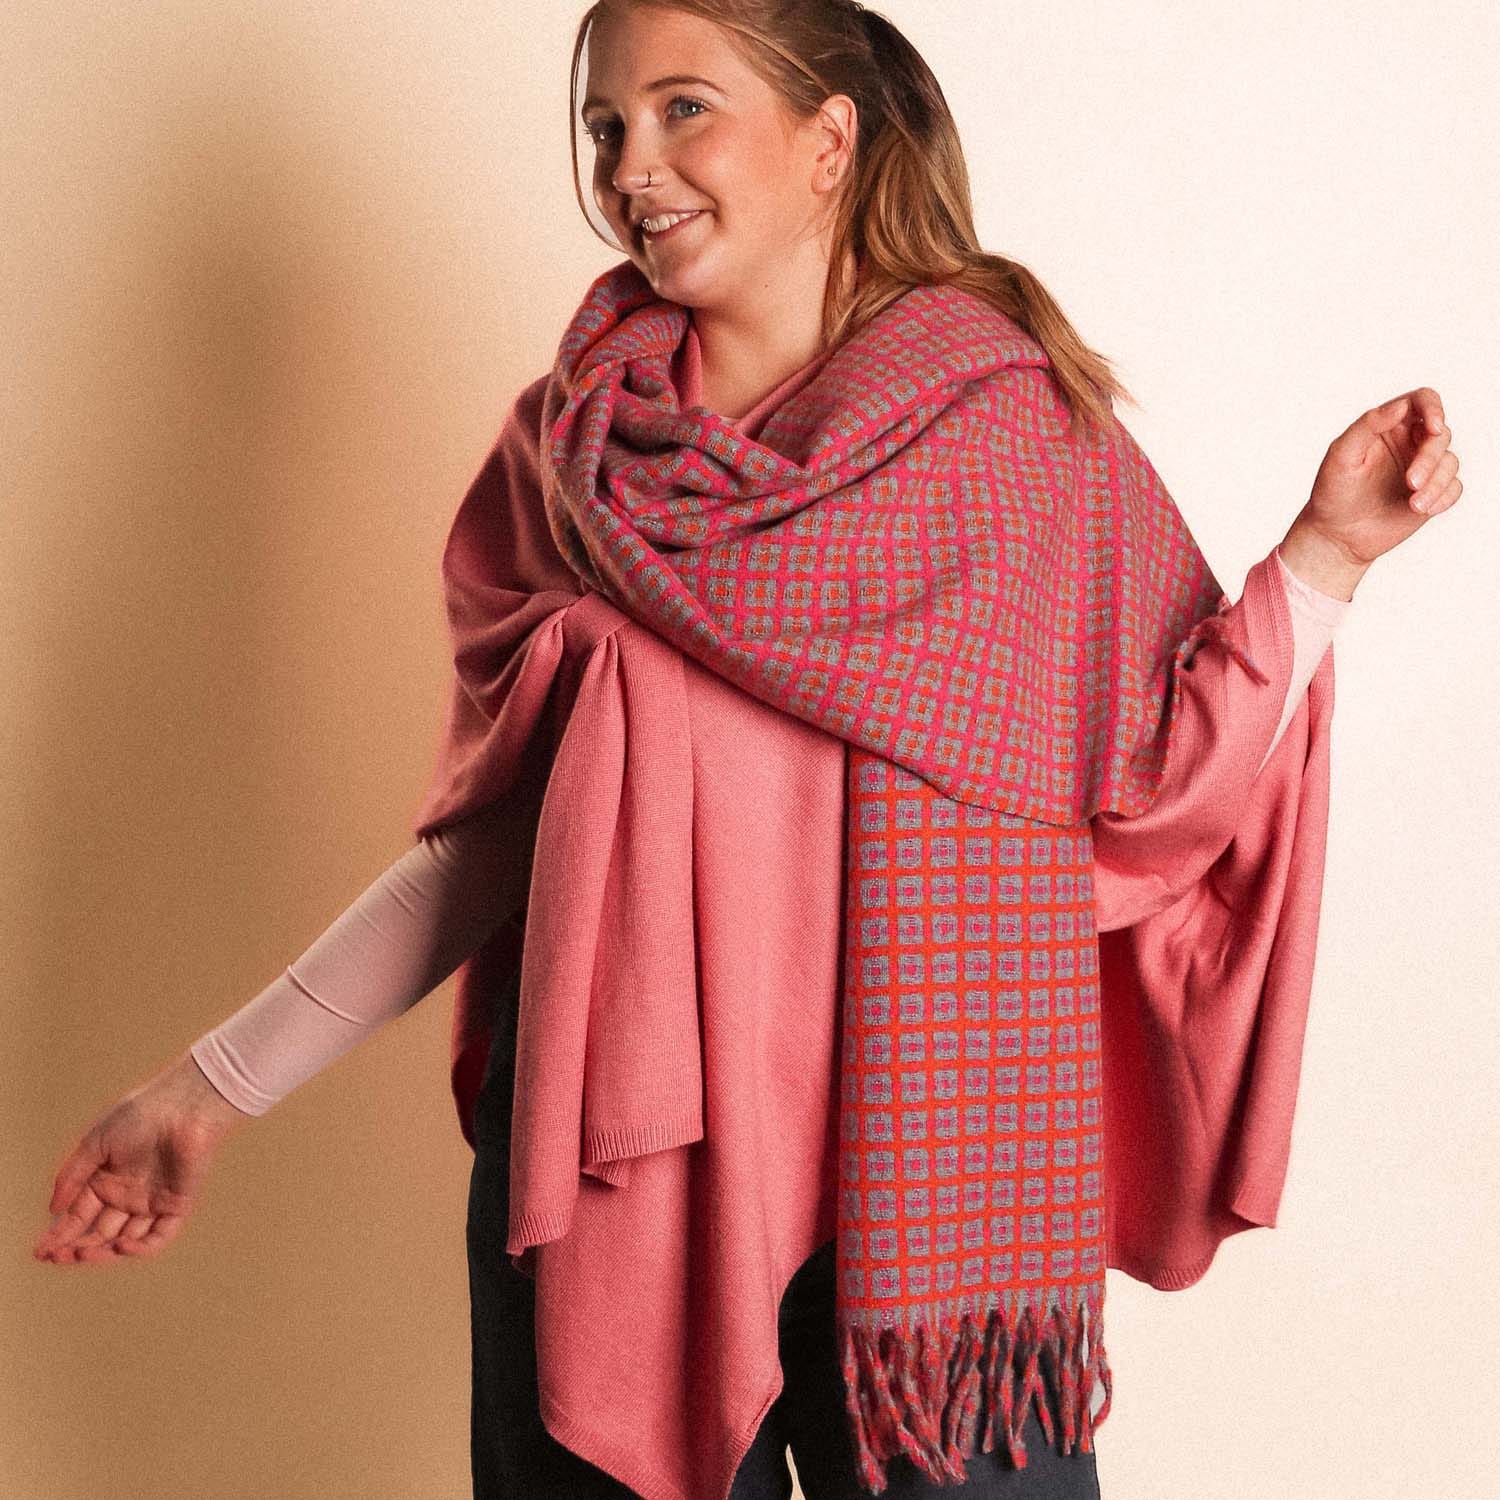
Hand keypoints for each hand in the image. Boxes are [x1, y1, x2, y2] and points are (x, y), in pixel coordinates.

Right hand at [33, 1049, 248, 1265]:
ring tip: (80, 1253)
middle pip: (99, 1234)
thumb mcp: (94, 1144)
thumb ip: (72, 1176)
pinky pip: (157, 1237)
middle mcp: (128, 1196)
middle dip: (76, 1248)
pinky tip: (119, 1244)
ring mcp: (152, 1202)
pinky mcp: (176, 1205)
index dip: (59, 1235)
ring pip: (124, 1241)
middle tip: (55, 1256)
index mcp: (106, 1181)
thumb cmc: (139, 1115)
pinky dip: (138, 1248)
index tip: (39, 1252)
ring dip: (102, 1253)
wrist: (182, 1106)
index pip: (79, 1217)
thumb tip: (53, 1211)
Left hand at [1284, 387, 1462, 595]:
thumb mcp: (1341, 455)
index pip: (1422, 401)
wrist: (1337, 536)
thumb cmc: (1332, 492)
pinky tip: (1421, 509)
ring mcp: (1423, 468)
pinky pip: (1454, 488)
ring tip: (1414, 505)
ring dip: (1437, 483)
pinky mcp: (1431, 493)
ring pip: (1450, 462)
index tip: (1433, 427)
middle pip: (1440, 435)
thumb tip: (1401, 406)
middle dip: (1430, 458)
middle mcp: (1409, 443)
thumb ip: (1368, 425)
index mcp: (1388, 426)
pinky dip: (1443, 497)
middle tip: (1411, 482)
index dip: (1434, 408)